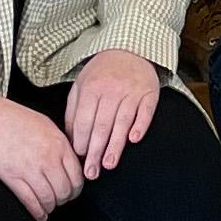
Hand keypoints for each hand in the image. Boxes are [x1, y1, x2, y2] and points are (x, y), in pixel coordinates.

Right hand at [0, 86, 83, 219]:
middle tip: (61, 199)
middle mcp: (48, 159)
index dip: (76, 188)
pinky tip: (40, 214)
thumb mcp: (47, 125)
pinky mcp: (13, 178)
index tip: (73, 190)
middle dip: (65, 199)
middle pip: (65, 191)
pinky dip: (38, 212)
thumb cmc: (15, 118)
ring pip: (49, 199)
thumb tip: (70, 162)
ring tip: (49, 205)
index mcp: (59, 144)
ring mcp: (30, 170)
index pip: (77, 176)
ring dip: (51, 206)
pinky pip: (31, 202)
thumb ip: (61, 144)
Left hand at [63, 49, 162, 179]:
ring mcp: (131, 91)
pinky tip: (134, 139)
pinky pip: (145, 111)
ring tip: (109, 164)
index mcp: (91, 88)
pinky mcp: (149, 93)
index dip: (81, 141)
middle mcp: (111, 90)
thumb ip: (74, 111)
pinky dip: (140, 125)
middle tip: (92, 172)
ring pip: (122, 122)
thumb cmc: (102, 72)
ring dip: (116, 145)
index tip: (79, 159)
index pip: (84, 120)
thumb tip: (71, 139)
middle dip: (95, 151)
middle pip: (102, 125)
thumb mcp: (81, 85)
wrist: (129, 48)